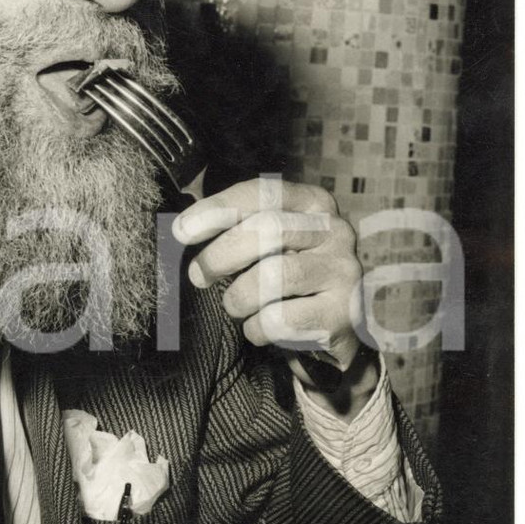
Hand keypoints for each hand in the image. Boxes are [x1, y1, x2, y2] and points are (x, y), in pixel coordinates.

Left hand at [172, 176, 376, 412]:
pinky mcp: (342, 314)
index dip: (218, 209)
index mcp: (314, 204)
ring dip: (239, 296)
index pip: (263, 194)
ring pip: (276, 276)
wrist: (335, 329)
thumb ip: (236, 226)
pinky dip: (257, 328)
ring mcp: (343, 271)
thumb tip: (180, 227)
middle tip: (197, 276)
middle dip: (221, 254)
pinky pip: (282, 319)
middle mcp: (335, 231)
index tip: (181, 231)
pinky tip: (259, 327)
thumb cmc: (289, 279)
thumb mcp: (271, 243)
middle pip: (270, 229)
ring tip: (234, 305)